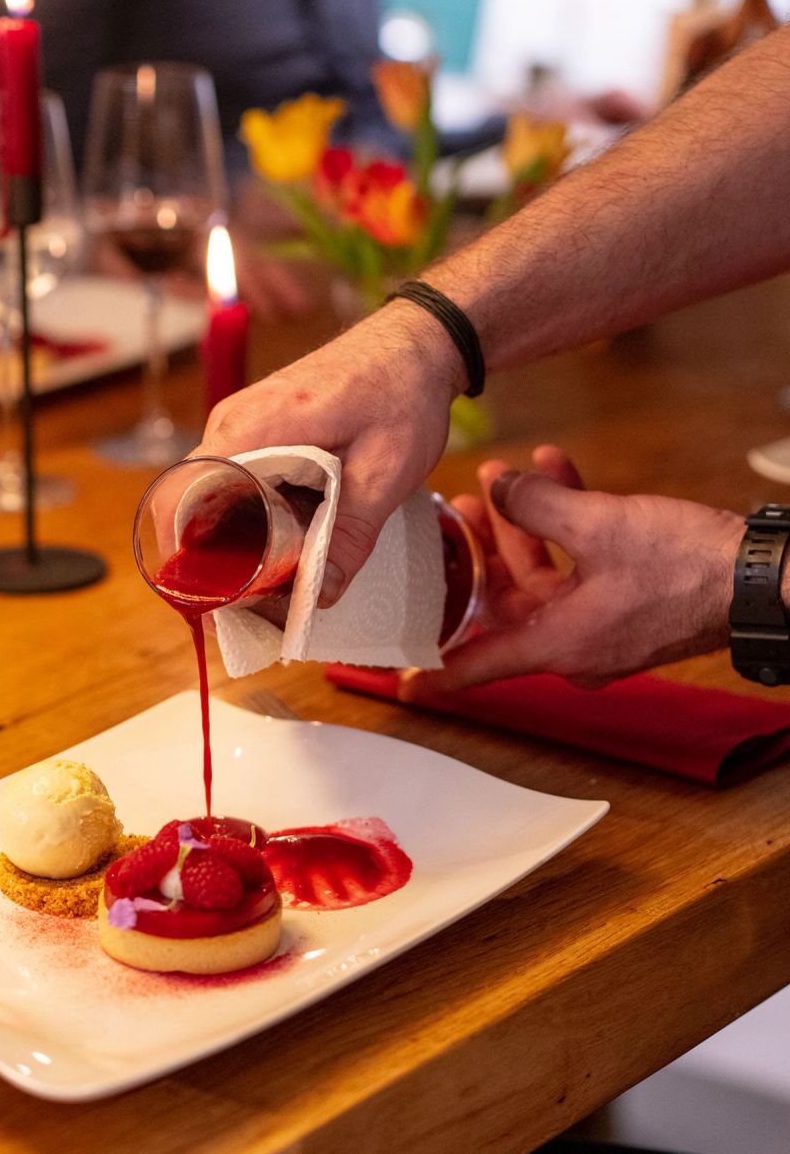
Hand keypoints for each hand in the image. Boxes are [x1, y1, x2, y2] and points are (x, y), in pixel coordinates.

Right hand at [200, 298, 463, 602]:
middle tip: (248, 611)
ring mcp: (241, 429)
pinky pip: (236, 487)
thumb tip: (319, 597)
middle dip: (211, 565)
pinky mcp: (257, 436)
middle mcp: (232, 426)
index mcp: (253, 429)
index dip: (183, 557)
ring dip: (235, 546)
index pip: (179, 497)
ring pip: (212, 501)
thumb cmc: (402, 392)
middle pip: (190, 507)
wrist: (417, 343)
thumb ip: (349, 536)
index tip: (211, 604)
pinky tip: (287, 548)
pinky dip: (252, 523)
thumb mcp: (384, 472)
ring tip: (272, 587)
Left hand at [411, 456, 742, 689]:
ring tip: (507, 475)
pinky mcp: (628, 605)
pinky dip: (568, 527)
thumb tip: (499, 489)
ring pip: (544, 578)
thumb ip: (537, 506)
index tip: (400, 681)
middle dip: (484, 548)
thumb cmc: (687, 567)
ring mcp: (603, 627)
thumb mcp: (599, 524)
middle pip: (506, 603)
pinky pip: (581, 568)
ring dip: (525, 525)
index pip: (479, 665)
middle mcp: (574, 646)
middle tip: (465, 502)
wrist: (760, 579)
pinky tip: (558, 472)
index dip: (436, 672)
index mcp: (557, 645)